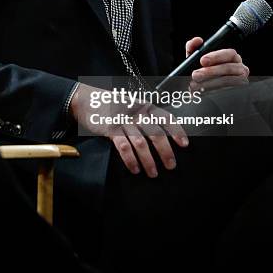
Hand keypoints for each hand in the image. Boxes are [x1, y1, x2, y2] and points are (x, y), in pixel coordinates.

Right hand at [70, 83, 188, 177]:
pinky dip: (130, 159)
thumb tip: (164, 135)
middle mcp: (137, 112)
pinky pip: (123, 146)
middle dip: (165, 151)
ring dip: (148, 160)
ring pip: (140, 142)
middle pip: (155, 133)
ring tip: (153, 173)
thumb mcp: (133, 105)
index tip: (184, 144)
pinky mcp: (110, 129)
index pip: (165, 118)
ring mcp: (123, 120)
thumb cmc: (113, 105)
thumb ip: (146, 117)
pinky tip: (135, 169)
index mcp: (145, 106)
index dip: (176, 130)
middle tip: (171, 166)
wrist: (88, 99)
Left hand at [185, 36, 248, 91]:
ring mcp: (241, 80)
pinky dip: (213, 91)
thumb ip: (194, 47)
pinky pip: (227, 91)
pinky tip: (202, 91)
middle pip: (229, 67)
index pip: (230, 53)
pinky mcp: (238, 91)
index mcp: (232, 57)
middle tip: (195, 75)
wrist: (203, 91)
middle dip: (211, 71)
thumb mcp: (196, 59)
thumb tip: (197, 40)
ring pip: (227, 80)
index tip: (202, 60)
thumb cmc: (202, 72)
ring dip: (210, 82)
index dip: (216, 56)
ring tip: (195, 85)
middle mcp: (240, 68)